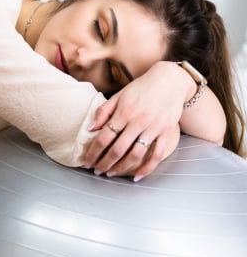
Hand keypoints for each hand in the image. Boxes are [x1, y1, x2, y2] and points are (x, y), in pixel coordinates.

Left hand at [83, 61, 189, 180]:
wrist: (170, 81)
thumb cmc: (141, 88)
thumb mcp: (119, 96)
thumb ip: (103, 112)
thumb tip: (90, 128)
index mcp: (124, 112)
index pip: (104, 137)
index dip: (94, 152)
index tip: (87, 161)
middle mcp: (139, 121)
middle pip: (118, 149)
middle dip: (104, 163)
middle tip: (97, 171)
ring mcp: (154, 128)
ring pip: (135, 155)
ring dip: (121, 168)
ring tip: (111, 173)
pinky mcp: (167, 132)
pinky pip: (157, 155)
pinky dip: (147, 168)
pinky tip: (137, 176)